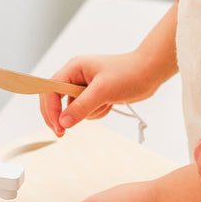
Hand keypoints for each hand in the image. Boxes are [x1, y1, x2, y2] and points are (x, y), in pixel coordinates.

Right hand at [40, 4, 179, 136]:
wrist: (150, 72)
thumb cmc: (129, 73)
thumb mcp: (103, 91)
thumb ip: (81, 107)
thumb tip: (63, 122)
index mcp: (74, 68)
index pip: (51, 89)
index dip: (50, 109)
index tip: (58, 127)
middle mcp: (76, 76)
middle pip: (56, 100)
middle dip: (61, 116)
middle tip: (62, 133)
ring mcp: (85, 86)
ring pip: (73, 109)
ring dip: (88, 113)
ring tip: (106, 103)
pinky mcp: (95, 95)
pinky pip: (87, 111)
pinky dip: (97, 112)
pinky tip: (110, 104)